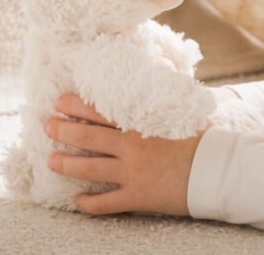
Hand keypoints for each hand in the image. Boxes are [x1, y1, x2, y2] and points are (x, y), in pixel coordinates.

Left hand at [45, 92, 204, 216]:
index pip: (100, 112)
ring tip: (50, 161)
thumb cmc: (202, 137)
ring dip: (68, 166)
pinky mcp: (138, 197)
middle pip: (88, 139)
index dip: (76, 106)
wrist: (216, 170)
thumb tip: (160, 60)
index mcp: (140, 123)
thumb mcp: (184, 107)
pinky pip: (107, 203)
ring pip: (91, 170)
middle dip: (64, 132)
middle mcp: (131, 147)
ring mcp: (133, 174)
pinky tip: (77, 200)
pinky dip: (89, 203)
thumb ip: (167, 86)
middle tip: (47, 127)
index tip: (59, 101)